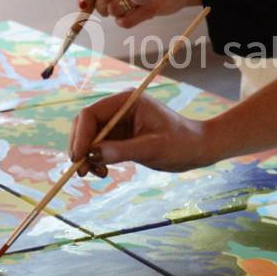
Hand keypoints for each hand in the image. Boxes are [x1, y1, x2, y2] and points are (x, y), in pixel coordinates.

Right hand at [69, 92, 209, 174]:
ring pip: (89, 138)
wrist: (198, 149)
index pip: (91, 114)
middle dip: (80, 147)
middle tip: (81, 171)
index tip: (78, 157)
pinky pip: (99, 148)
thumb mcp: (153, 148)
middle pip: (86, 125)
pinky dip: (96, 160)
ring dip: (87, 156)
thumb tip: (92, 155)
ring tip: (98, 174)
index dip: (81, 135)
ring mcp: (119, 123)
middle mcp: (120, 109)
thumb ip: (122, 151)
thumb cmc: (181, 143)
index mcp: (127, 101)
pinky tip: (103, 172)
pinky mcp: (121, 137)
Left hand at [79, 0, 201, 28]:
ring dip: (112, 13)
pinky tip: (126, 18)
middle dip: (100, 7)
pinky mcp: (153, 7)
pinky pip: (126, 21)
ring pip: (113, 9)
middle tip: (104, 9)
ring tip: (120, 9)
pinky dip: (122, 21)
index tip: (83, 3)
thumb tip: (82, 2)